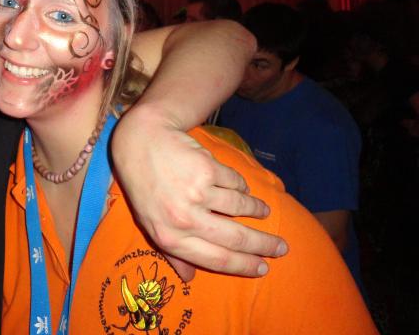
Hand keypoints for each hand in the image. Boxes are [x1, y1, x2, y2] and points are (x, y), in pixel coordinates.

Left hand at [111, 112, 287, 279]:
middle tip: (282, 247)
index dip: (244, 266)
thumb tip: (189, 279)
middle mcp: (183, 219)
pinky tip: (240, 187)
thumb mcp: (149, 224)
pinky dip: (241, 186)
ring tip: (264, 212)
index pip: (216, 259)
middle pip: (236, 239)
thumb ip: (171, 252)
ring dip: (257, 211)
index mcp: (170, 237)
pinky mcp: (206, 169)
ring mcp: (196, 193)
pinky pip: (236, 183)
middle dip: (264, 245)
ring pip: (241, 208)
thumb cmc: (144, 187)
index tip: (264, 268)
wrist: (139, 143)